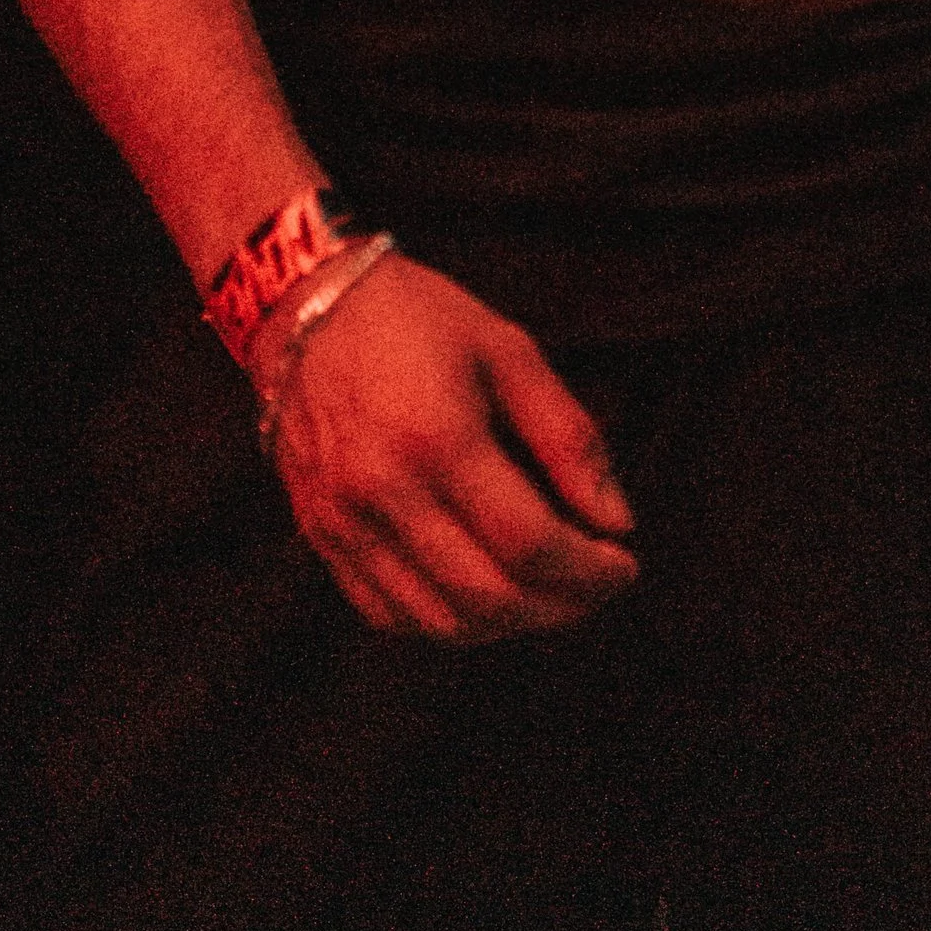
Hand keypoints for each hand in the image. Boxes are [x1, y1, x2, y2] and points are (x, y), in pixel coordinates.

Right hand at [265, 251, 637, 643]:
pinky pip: (391, 615)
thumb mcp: (509, 350)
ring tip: (547, 590)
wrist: (306, 306)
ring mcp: (343, 522)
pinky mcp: (319, 536)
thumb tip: (616, 521)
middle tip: (594, 583)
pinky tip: (483, 590)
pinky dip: (448, 621)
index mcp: (438, 438)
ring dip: (509, 624)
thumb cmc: (417, 319)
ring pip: (441, 623)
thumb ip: (568, 437)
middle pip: (489, 597)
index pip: (529, 543)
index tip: (623, 563)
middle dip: (561, 606)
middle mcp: (383, 491)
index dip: (589, 571)